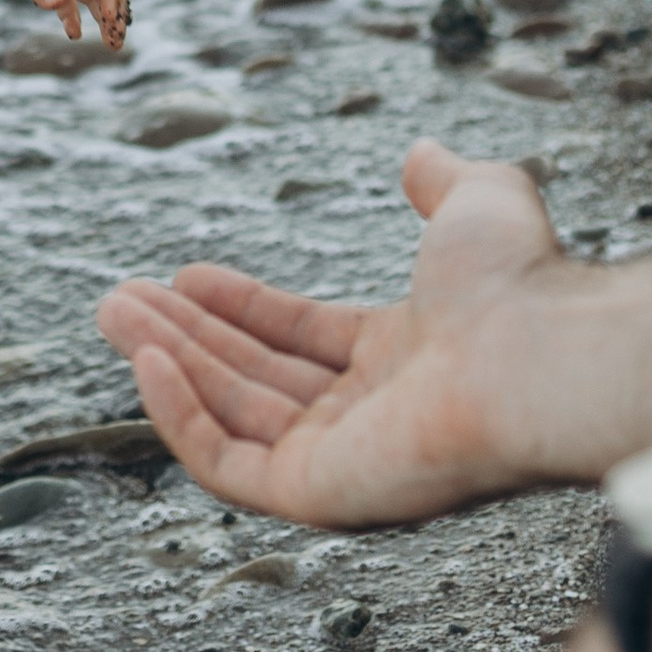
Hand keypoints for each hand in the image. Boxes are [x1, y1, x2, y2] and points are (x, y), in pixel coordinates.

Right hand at [93, 141, 576, 523]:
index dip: (242, 307)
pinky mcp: (321, 497)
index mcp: (406, 361)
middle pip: (256, 379)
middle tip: (120, 299)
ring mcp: (346, 463)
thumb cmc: (521, 288)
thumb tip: (423, 154)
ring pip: (232, 416)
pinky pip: (229, 465)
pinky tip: (147, 360)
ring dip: (167, 362)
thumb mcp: (478, 205)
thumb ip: (446, 181)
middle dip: (185, 335)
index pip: (304, 341)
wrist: (538, 354)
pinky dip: (180, 416)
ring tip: (114, 312)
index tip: (185, 275)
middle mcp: (374, 418)